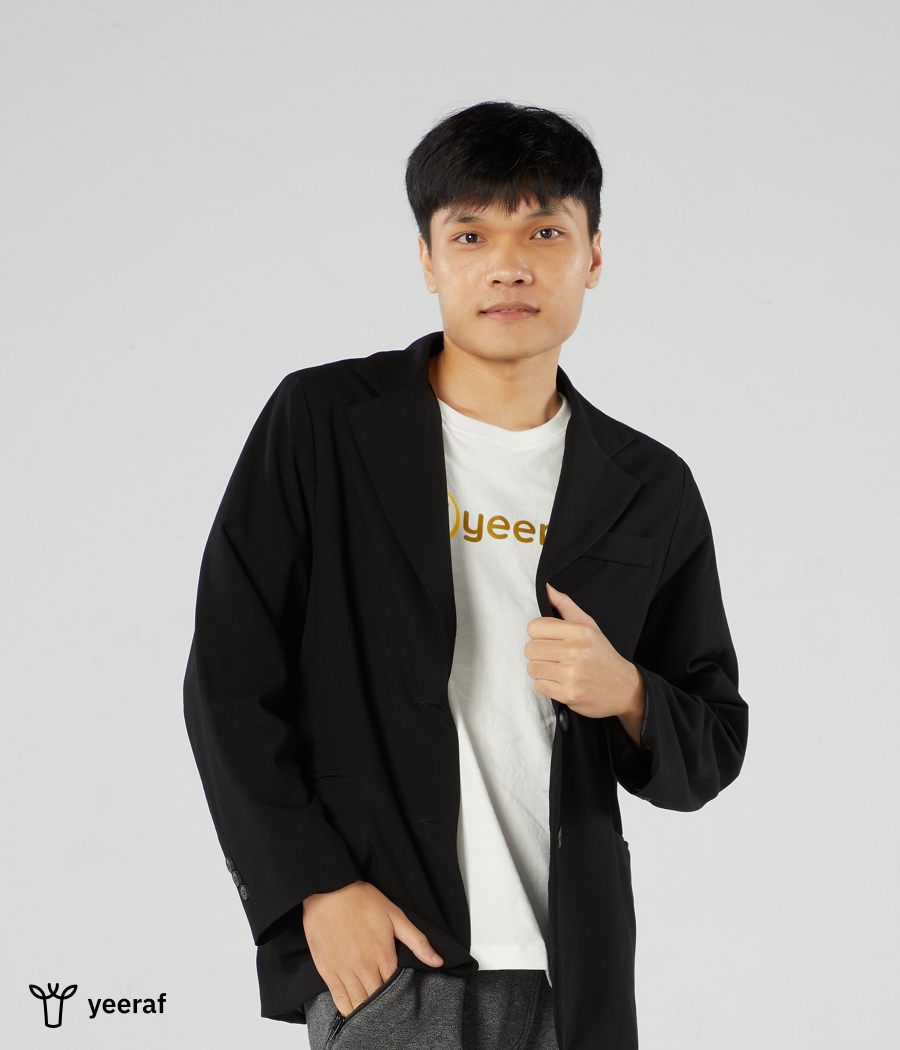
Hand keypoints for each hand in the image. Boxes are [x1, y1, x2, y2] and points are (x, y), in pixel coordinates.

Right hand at [302, 880, 442, 1017]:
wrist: (329, 891)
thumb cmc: (362, 900)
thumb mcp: (395, 915)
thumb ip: (417, 941)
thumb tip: (437, 961)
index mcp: (383, 954)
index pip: (397, 988)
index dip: (402, 994)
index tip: (405, 997)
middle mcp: (364, 967)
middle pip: (379, 1000)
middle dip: (386, 1006)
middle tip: (392, 1009)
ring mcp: (344, 971)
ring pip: (360, 1004)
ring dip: (368, 1011)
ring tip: (375, 1014)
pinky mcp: (328, 972)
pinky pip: (340, 1001)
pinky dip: (349, 1010)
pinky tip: (355, 1012)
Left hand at [525, 583, 645, 742]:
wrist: (624, 688)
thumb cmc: (602, 655)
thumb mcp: (588, 626)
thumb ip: (565, 605)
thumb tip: (546, 588)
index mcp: (579, 632)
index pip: (534, 627)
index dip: (538, 634)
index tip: (549, 639)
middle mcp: (575, 652)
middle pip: (530, 649)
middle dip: (539, 653)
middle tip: (554, 656)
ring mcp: (572, 675)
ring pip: (532, 668)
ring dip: (542, 670)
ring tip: (558, 670)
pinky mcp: (569, 694)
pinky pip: (539, 686)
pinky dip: (547, 685)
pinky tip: (561, 682)